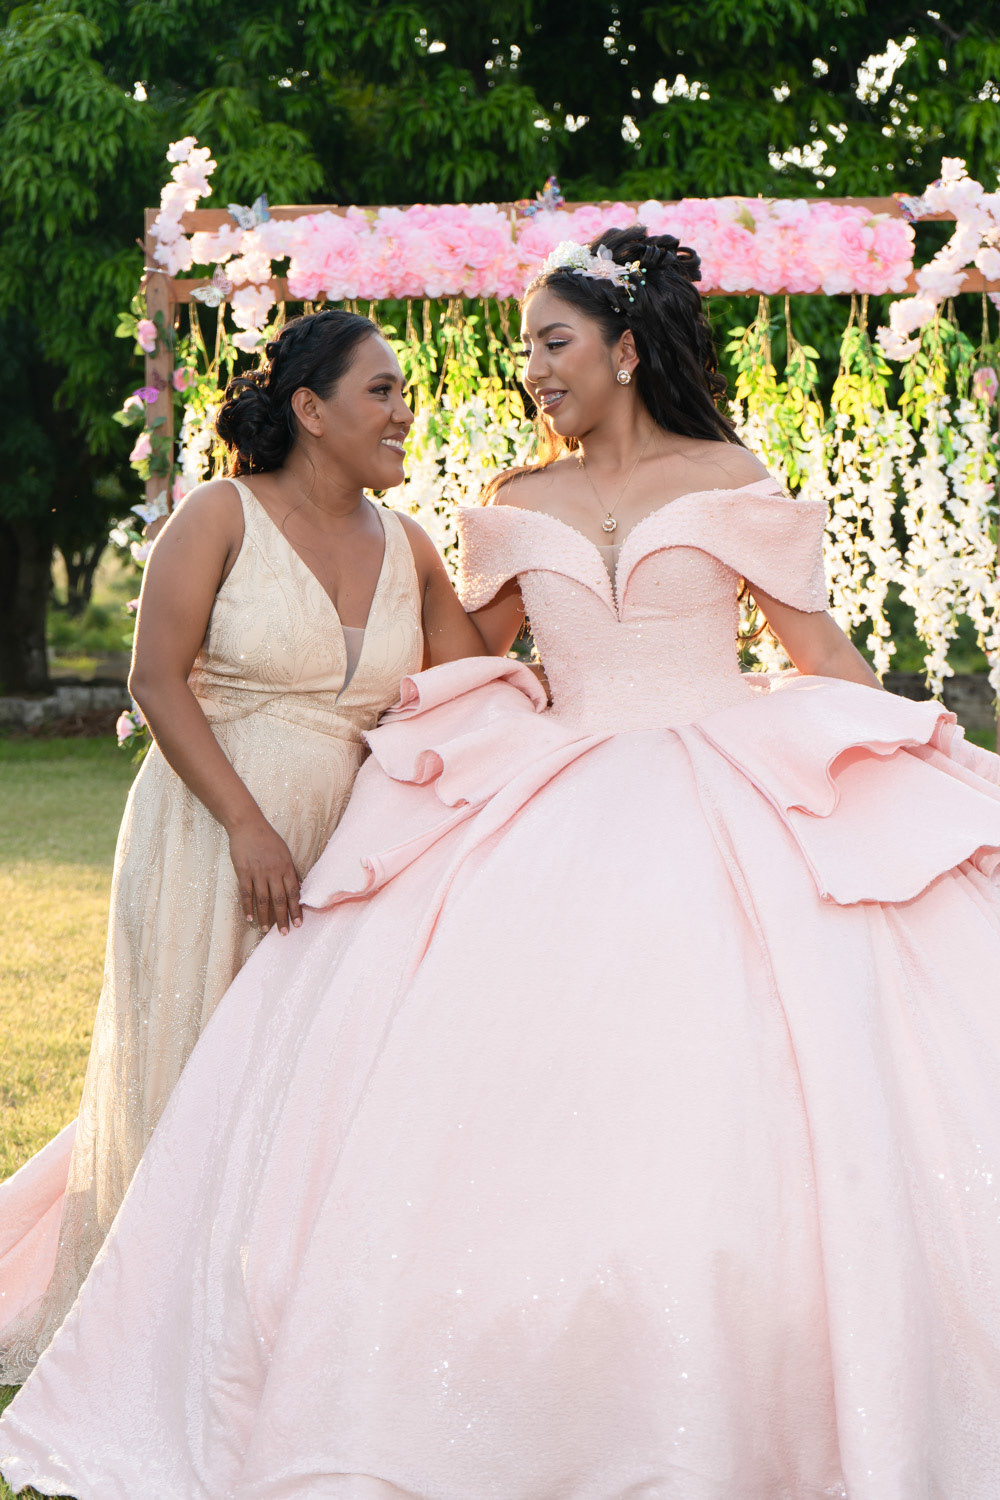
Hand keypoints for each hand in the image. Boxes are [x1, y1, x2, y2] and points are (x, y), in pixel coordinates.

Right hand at [227, 817, 301, 935]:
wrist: (248, 825)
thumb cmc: (268, 839)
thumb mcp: (285, 853)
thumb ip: (291, 871)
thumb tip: (298, 889)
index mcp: (286, 867)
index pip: (293, 893)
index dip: (296, 909)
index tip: (299, 923)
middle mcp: (274, 871)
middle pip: (280, 899)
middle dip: (283, 918)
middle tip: (285, 933)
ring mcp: (258, 872)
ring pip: (263, 899)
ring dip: (265, 916)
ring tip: (266, 929)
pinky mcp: (243, 872)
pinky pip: (246, 893)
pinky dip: (248, 907)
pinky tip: (250, 918)